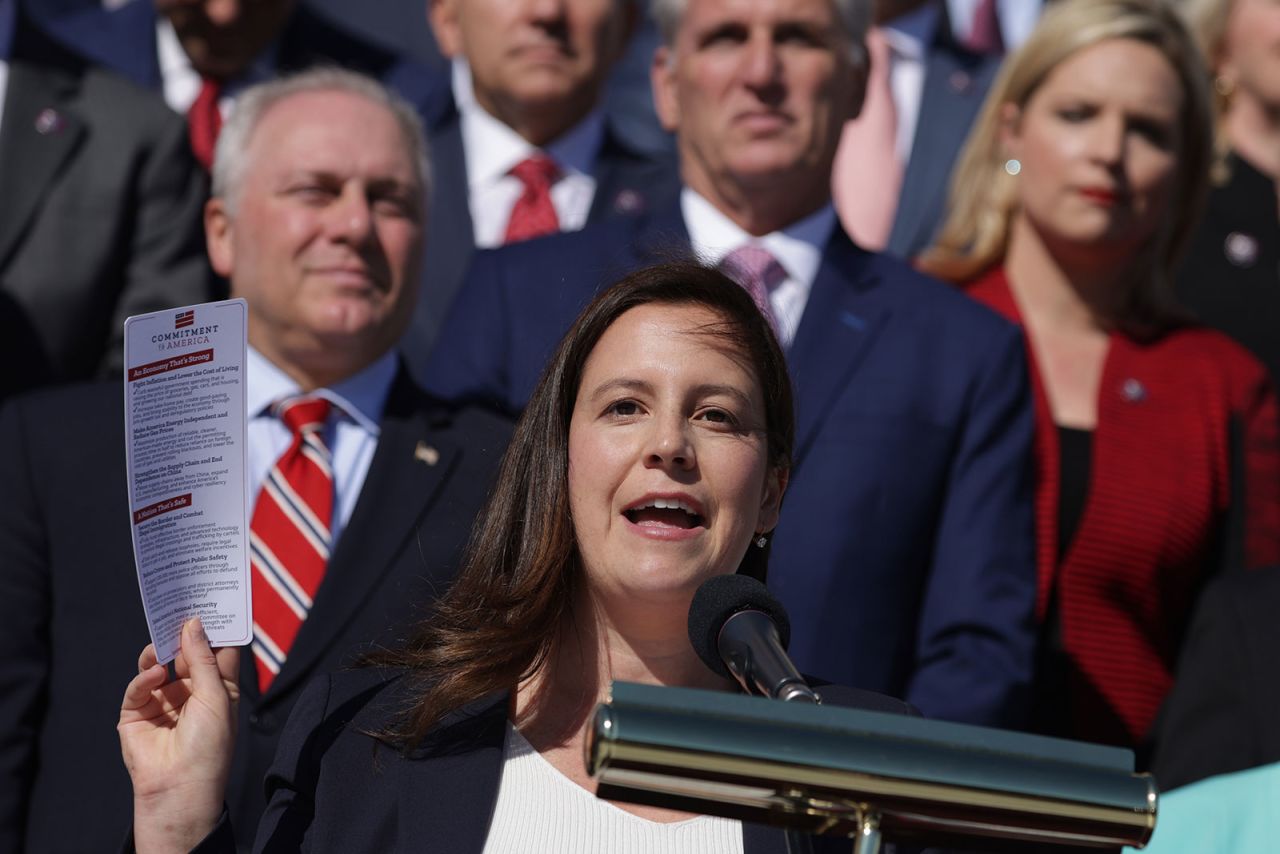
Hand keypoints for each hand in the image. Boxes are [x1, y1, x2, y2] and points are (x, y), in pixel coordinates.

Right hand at [119, 618, 239, 853]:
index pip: (217, 650)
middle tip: (178, 607)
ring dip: (160, 653)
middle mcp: (191, 691)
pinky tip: (155, 675)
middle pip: (185, 653)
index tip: (210, 600)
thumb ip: (203, 658)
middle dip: (182, 633)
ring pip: (159, 665)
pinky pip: (140, 686)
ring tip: (162, 644)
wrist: (179, 788)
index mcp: (217, 688)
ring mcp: (163, 701)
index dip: (214, 628)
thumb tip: (193, 623)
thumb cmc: (209, 745)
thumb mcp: (216, 696)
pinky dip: (145, 678)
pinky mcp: (137, 714)